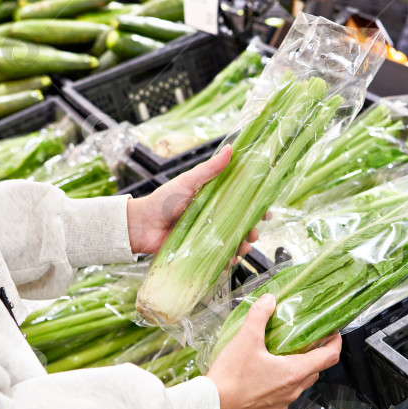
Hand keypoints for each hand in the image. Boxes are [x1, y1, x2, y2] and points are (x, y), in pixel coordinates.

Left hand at [126, 145, 258, 255]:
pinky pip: (220, 258)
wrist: (140, 225)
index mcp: (215, 200)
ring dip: (243, 245)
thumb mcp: (188, 181)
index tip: (266, 212)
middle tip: (254, 233)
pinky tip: (231, 259)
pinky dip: (228, 260)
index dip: (257, 208)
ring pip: (234, 242)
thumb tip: (230, 148)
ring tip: (243, 247)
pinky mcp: (201, 252)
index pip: (243, 203)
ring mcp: (208, 236)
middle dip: (253, 230)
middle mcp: (214, 218)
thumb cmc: (162, 201)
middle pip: (242, 225)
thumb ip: (209, 169)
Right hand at [206, 294, 341, 408]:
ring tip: (279, 362)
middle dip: (313, 357)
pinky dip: (276, 392)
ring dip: (293, 375)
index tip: (333, 334)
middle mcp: (291, 392)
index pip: (329, 357)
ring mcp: (280, 408)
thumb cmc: (230, 377)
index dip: (335, 343)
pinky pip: (279, 403)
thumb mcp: (245, 339)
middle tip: (303, 344)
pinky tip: (262, 384)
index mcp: (294, 372)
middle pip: (313, 372)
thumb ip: (259, 316)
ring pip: (295, 388)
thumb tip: (269, 300)